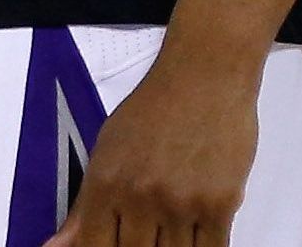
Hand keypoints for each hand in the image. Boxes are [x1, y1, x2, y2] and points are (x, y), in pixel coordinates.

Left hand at [49, 48, 255, 245]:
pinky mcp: (219, 202)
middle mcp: (139, 197)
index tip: (118, 243)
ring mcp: (180, 202)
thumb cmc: (156, 107)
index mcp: (105, 185)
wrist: (206, 72)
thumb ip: (82, 208)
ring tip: (171, 232)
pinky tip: (198, 239)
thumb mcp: (106, 151)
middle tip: (148, 234)